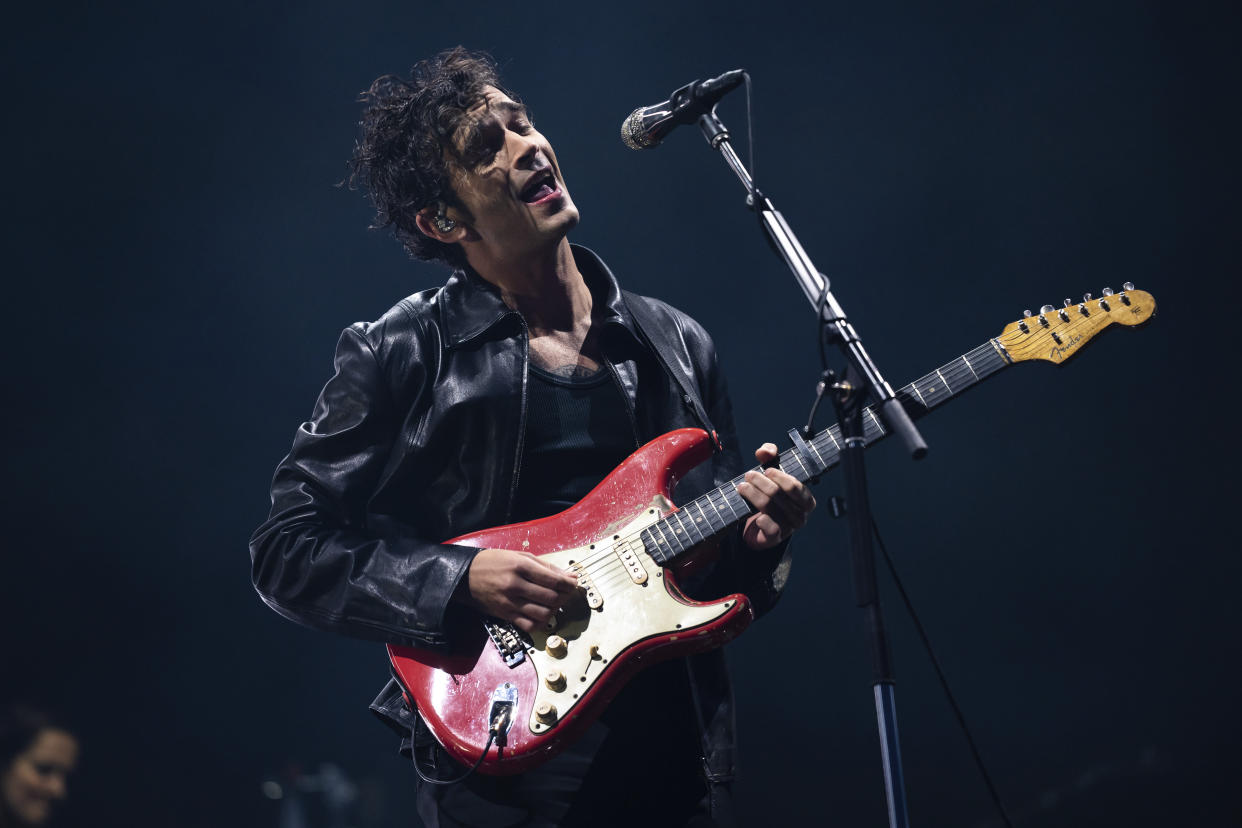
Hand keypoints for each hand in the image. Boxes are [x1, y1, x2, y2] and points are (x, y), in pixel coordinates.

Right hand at [463, 548, 578, 632]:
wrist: (466, 576)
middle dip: (565, 596)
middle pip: (552, 598)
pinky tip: (542, 613)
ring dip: (555, 610)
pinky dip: (541, 622)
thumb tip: (570, 576)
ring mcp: (510, 603)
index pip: (554, 579)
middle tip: (566, 592)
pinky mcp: (506, 616)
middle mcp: (516, 586)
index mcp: (520, 567)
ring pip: (544, 614)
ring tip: (554, 602)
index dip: (569, 583)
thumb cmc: (494, 563)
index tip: (573, 583)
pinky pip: (530, 625)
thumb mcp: (520, 556)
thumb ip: (546, 567)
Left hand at [737, 442, 816, 549]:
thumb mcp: (771, 474)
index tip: (765, 470)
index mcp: (806, 499)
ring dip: (753, 494)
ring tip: (742, 487)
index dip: (779, 477)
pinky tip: (752, 511)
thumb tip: (765, 451)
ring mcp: (789, 528)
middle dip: (760, 483)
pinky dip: (761, 518)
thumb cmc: (770, 496)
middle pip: (778, 494)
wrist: (759, 526)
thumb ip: (770, 456)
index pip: (795, 486)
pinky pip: (770, 527)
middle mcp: (801, 514)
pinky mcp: (776, 538)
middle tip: (748, 476)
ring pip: (770, 507)